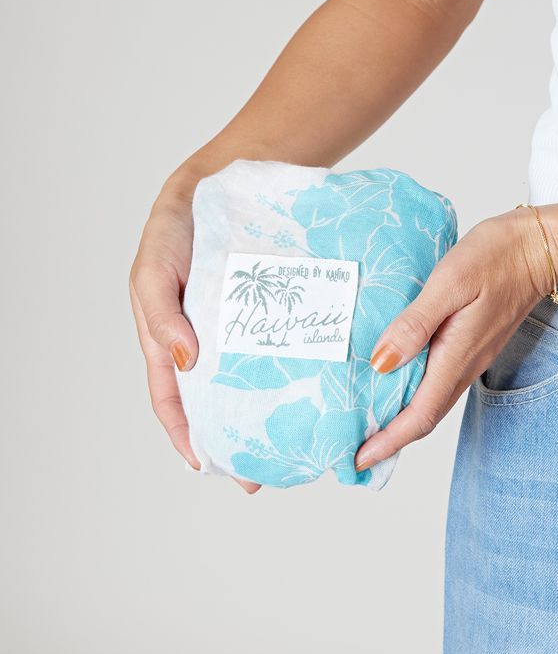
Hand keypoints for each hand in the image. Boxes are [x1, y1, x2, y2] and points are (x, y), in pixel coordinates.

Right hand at [129, 160, 260, 493]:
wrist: (221, 181)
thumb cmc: (176, 227)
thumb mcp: (155, 268)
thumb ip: (160, 314)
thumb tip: (188, 361)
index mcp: (168, 337)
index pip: (171, 399)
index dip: (186, 435)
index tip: (208, 466)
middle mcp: (205, 340)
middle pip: (214, 400)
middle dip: (232, 438)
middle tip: (260, 472)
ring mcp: (237, 328)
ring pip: (247, 380)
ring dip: (262, 413)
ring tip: (288, 440)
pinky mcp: (267, 311)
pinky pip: (275, 347)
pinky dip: (284, 371)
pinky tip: (306, 388)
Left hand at [354, 206, 557, 472]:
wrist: (535, 247)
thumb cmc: (494, 258)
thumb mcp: (449, 284)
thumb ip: (414, 324)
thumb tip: (381, 362)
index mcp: (455, 356)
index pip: (419, 415)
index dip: (387, 441)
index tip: (358, 459)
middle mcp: (462, 365)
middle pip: (422, 417)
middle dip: (388, 440)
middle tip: (352, 450)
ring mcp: (466, 357)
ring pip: (429, 401)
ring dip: (398, 419)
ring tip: (365, 422)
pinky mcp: (466, 345)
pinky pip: (435, 381)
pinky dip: (410, 393)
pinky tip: (392, 381)